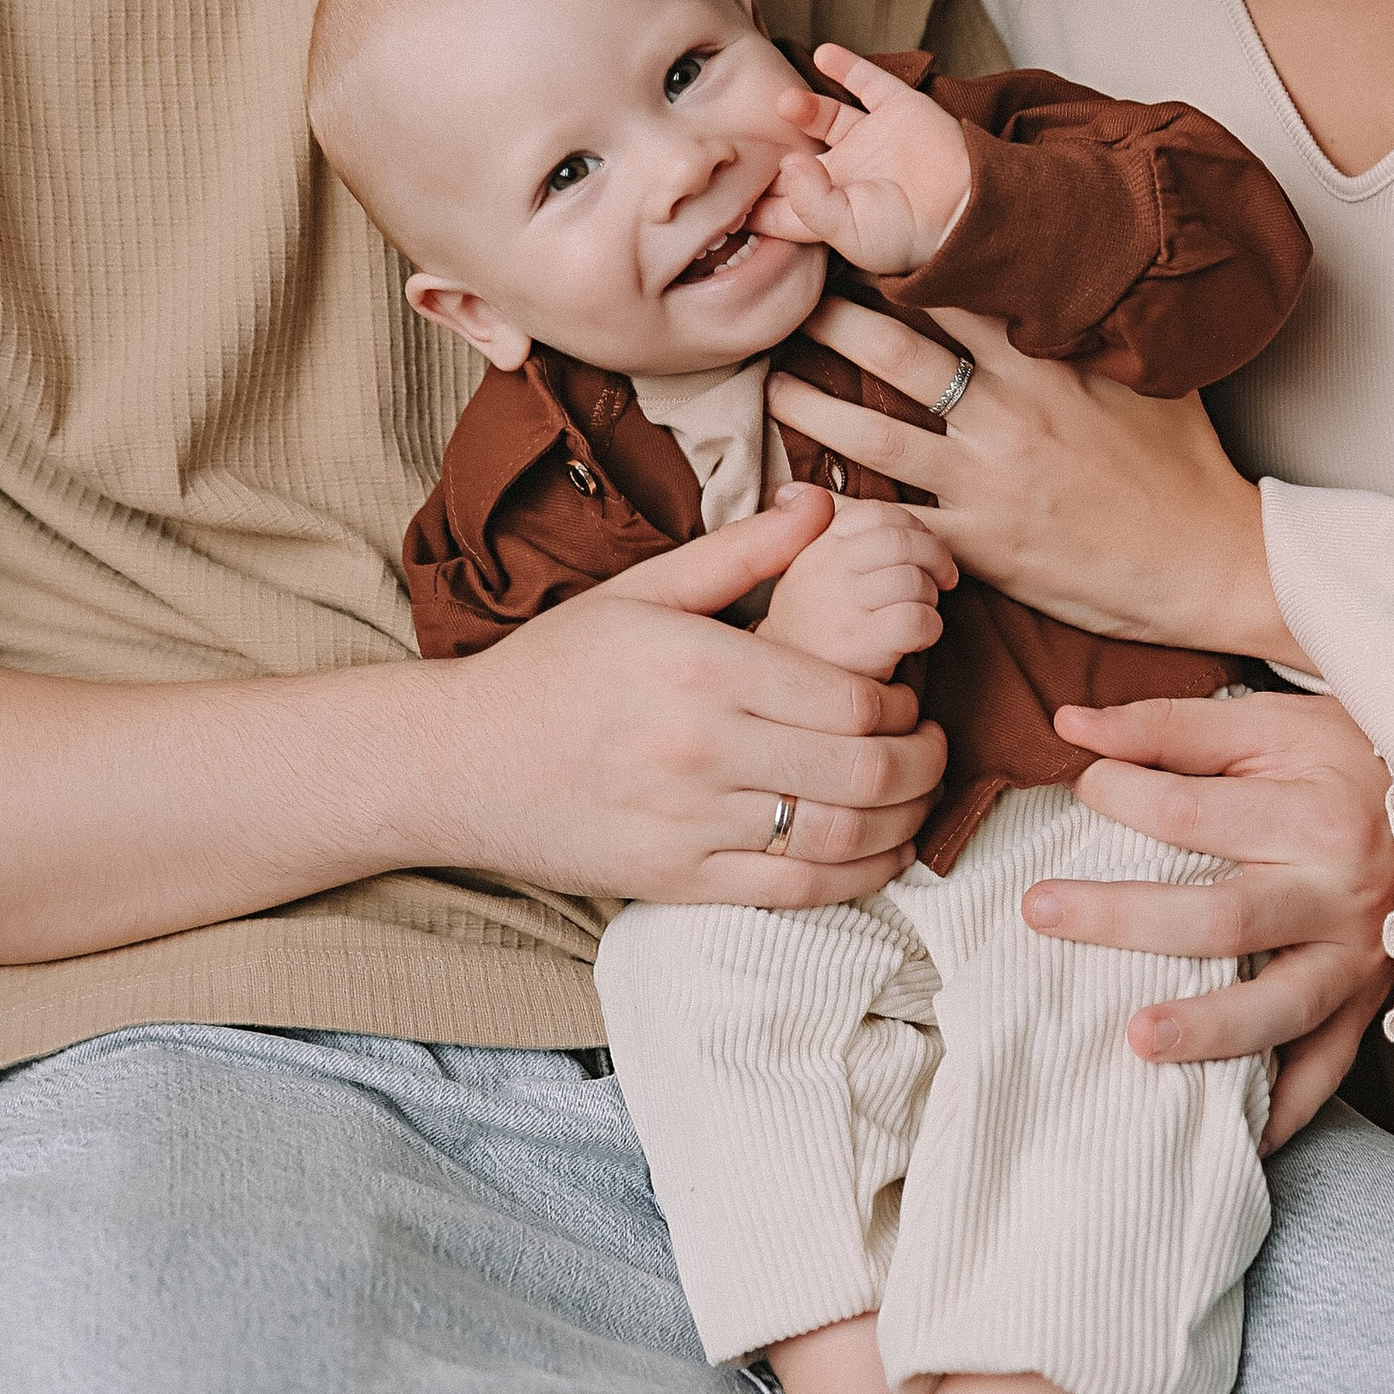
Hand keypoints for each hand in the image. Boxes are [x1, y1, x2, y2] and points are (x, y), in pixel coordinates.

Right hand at [452, 485, 946, 907]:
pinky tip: (878, 854)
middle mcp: (700, 747)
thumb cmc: (555, 668)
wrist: (461, 761)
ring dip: (902, 823)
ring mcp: (689, 821)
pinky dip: (857, 878)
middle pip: (862, 770)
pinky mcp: (677, 880)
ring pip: (840, 837)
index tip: (908, 698)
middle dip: (922, 763)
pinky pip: (794, 892)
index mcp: (700, 665)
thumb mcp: (641, 591)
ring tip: (913, 799)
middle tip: (933, 747)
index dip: (904, 703)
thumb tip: (822, 501)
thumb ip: (742, 551)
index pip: (851, 697)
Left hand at [747, 47, 973, 274]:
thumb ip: (809, 201)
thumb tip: (787, 161)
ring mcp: (872, 139)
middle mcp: (846, 171)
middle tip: (736, 133)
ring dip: (802, 106)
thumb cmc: (909, 235)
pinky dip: (845, 64)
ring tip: (783, 102)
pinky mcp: (897, 110)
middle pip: (795, 154)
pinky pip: (866, 81)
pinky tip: (822, 53)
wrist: (968, 209)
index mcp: (829, 207)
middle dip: (767, 148)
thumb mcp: (849, 232)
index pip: (778, 201)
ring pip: (825, 115)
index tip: (717, 187)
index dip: (748, 197)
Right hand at [761, 496, 954, 678]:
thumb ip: (817, 530)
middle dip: (935, 556)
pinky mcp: (859, 649)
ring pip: (912, 579)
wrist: (783, 697)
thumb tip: (796, 490)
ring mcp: (839, 610)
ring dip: (931, 596)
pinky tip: (917, 641)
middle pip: (900, 540)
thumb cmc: (808, 631)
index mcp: (814, 548)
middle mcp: (822, 572)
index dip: (913, 526)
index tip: (922, 548)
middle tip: (944, 578)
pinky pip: (916, 619)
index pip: (876, 513)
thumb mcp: (804, 574)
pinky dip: (930, 626)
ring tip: (921, 611)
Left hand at [763, 294, 1310, 666]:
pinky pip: (896, 526)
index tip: (850, 240)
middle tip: (789, 297)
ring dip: (813, 410)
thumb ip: (1103, 327)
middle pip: (898, 353)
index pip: (957, 295)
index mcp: (1046, 364)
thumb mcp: (1154, 375)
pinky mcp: (983, 545)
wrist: (1212, 562)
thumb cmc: (1187, 466)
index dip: (897, 263)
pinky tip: (799, 500)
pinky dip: (844, 514)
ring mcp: (989, 482)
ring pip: (876, 435)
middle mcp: (1008, 415)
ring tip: (771, 387)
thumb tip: (1087, 272)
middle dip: (833, 321)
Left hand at [1029, 689, 1393, 1146]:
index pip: (1192, 814)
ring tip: (1134, 1040)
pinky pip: (1327, 1071)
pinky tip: (1233, 1138)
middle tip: (1038, 911)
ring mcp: (1359, 961)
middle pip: (1221, 918)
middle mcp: (1342, 894)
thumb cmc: (1346, 759)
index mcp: (1314, 815)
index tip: (1086, 787)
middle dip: (1122, 918)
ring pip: (1278, 1009)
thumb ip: (1167, 728)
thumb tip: (1069, 728)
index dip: (1122, 797)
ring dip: (1207, 1031)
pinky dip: (1284, 1111)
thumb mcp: (1267, 725)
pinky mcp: (1368, 1007)